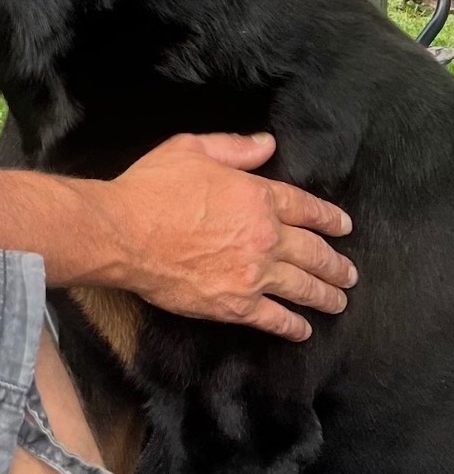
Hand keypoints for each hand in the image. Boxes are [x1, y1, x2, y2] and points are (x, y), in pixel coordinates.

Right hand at [97, 132, 355, 341]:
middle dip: (335, 263)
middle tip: (349, 272)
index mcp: (257, 197)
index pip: (306, 208)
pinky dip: (294, 326)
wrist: (125, 233)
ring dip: (326, 294)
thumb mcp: (191, 149)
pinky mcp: (236, 305)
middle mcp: (265, 237)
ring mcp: (253, 274)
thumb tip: (268, 144)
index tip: (344, 226)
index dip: (329, 217)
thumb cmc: (153, 188)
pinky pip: (276, 319)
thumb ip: (234, 147)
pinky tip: (304, 329)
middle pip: (314, 252)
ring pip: (303, 288)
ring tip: (339, 300)